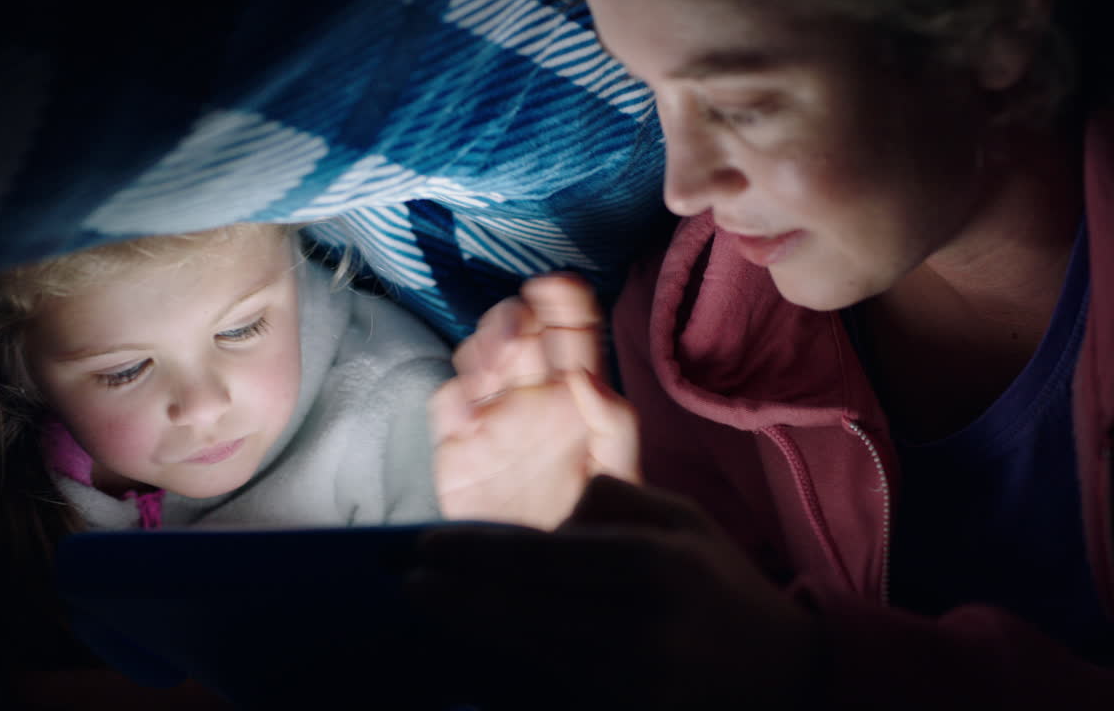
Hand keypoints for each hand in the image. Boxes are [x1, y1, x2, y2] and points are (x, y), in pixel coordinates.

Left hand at [408, 475, 822, 709]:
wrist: (783, 675)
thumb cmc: (720, 584)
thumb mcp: (685, 519)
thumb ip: (617, 501)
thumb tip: (551, 515)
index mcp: (657, 565)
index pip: (549, 557)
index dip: (483, 552)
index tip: (432, 544)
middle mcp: (646, 625)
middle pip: (531, 610)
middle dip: (462, 595)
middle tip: (409, 580)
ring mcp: (639, 681)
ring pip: (534, 654)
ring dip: (474, 632)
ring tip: (430, 606)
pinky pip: (555, 691)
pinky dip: (506, 673)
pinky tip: (471, 654)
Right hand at [429, 274, 638, 527]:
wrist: (546, 582)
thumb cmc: (592, 526)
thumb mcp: (619, 477)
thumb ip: (615, 424)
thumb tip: (585, 376)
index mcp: (576, 393)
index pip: (571, 327)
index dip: (562, 298)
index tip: (551, 286)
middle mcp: (532, 395)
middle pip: (517, 329)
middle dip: (513, 318)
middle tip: (517, 335)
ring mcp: (491, 416)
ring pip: (477, 354)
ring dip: (483, 347)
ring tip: (495, 368)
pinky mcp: (456, 444)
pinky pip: (446, 402)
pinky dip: (453, 396)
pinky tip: (468, 410)